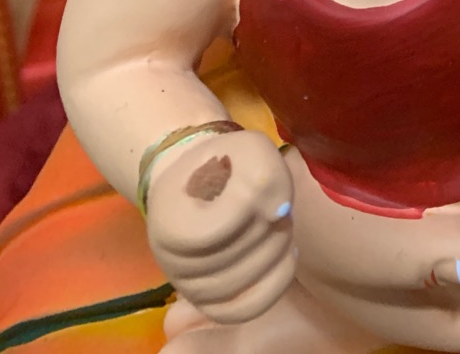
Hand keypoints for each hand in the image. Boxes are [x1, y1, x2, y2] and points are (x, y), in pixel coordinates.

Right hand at [145, 129, 294, 323]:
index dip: (249, 206)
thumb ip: (265, 174)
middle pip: (236, 258)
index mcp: (170, 223)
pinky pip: (246, 309)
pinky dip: (275, 283)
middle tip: (277, 205)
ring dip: (275, 250)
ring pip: (244, 284)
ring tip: (281, 224)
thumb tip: (279, 212)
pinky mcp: (212, 303)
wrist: (201, 184)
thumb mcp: (248, 151)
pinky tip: (289, 255)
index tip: (259, 183)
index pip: (218, 230)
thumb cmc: (224, 164)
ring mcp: (191, 288)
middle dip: (268, 228)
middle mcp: (173, 264)